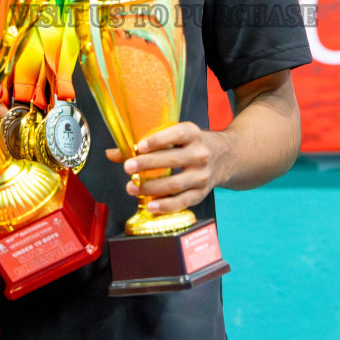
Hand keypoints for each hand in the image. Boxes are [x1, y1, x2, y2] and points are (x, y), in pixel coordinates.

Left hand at [106, 121, 225, 214]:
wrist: (227, 156)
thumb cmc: (192, 144)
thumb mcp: (176, 136)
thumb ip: (145, 144)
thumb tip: (112, 153)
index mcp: (193, 134)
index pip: (176, 134)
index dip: (158, 140)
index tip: (139, 146)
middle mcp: (200, 154)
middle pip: (173, 160)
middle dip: (148, 165)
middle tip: (128, 167)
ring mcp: (202, 175)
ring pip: (176, 183)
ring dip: (151, 187)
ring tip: (131, 187)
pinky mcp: (202, 192)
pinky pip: (183, 201)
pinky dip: (166, 205)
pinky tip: (151, 205)